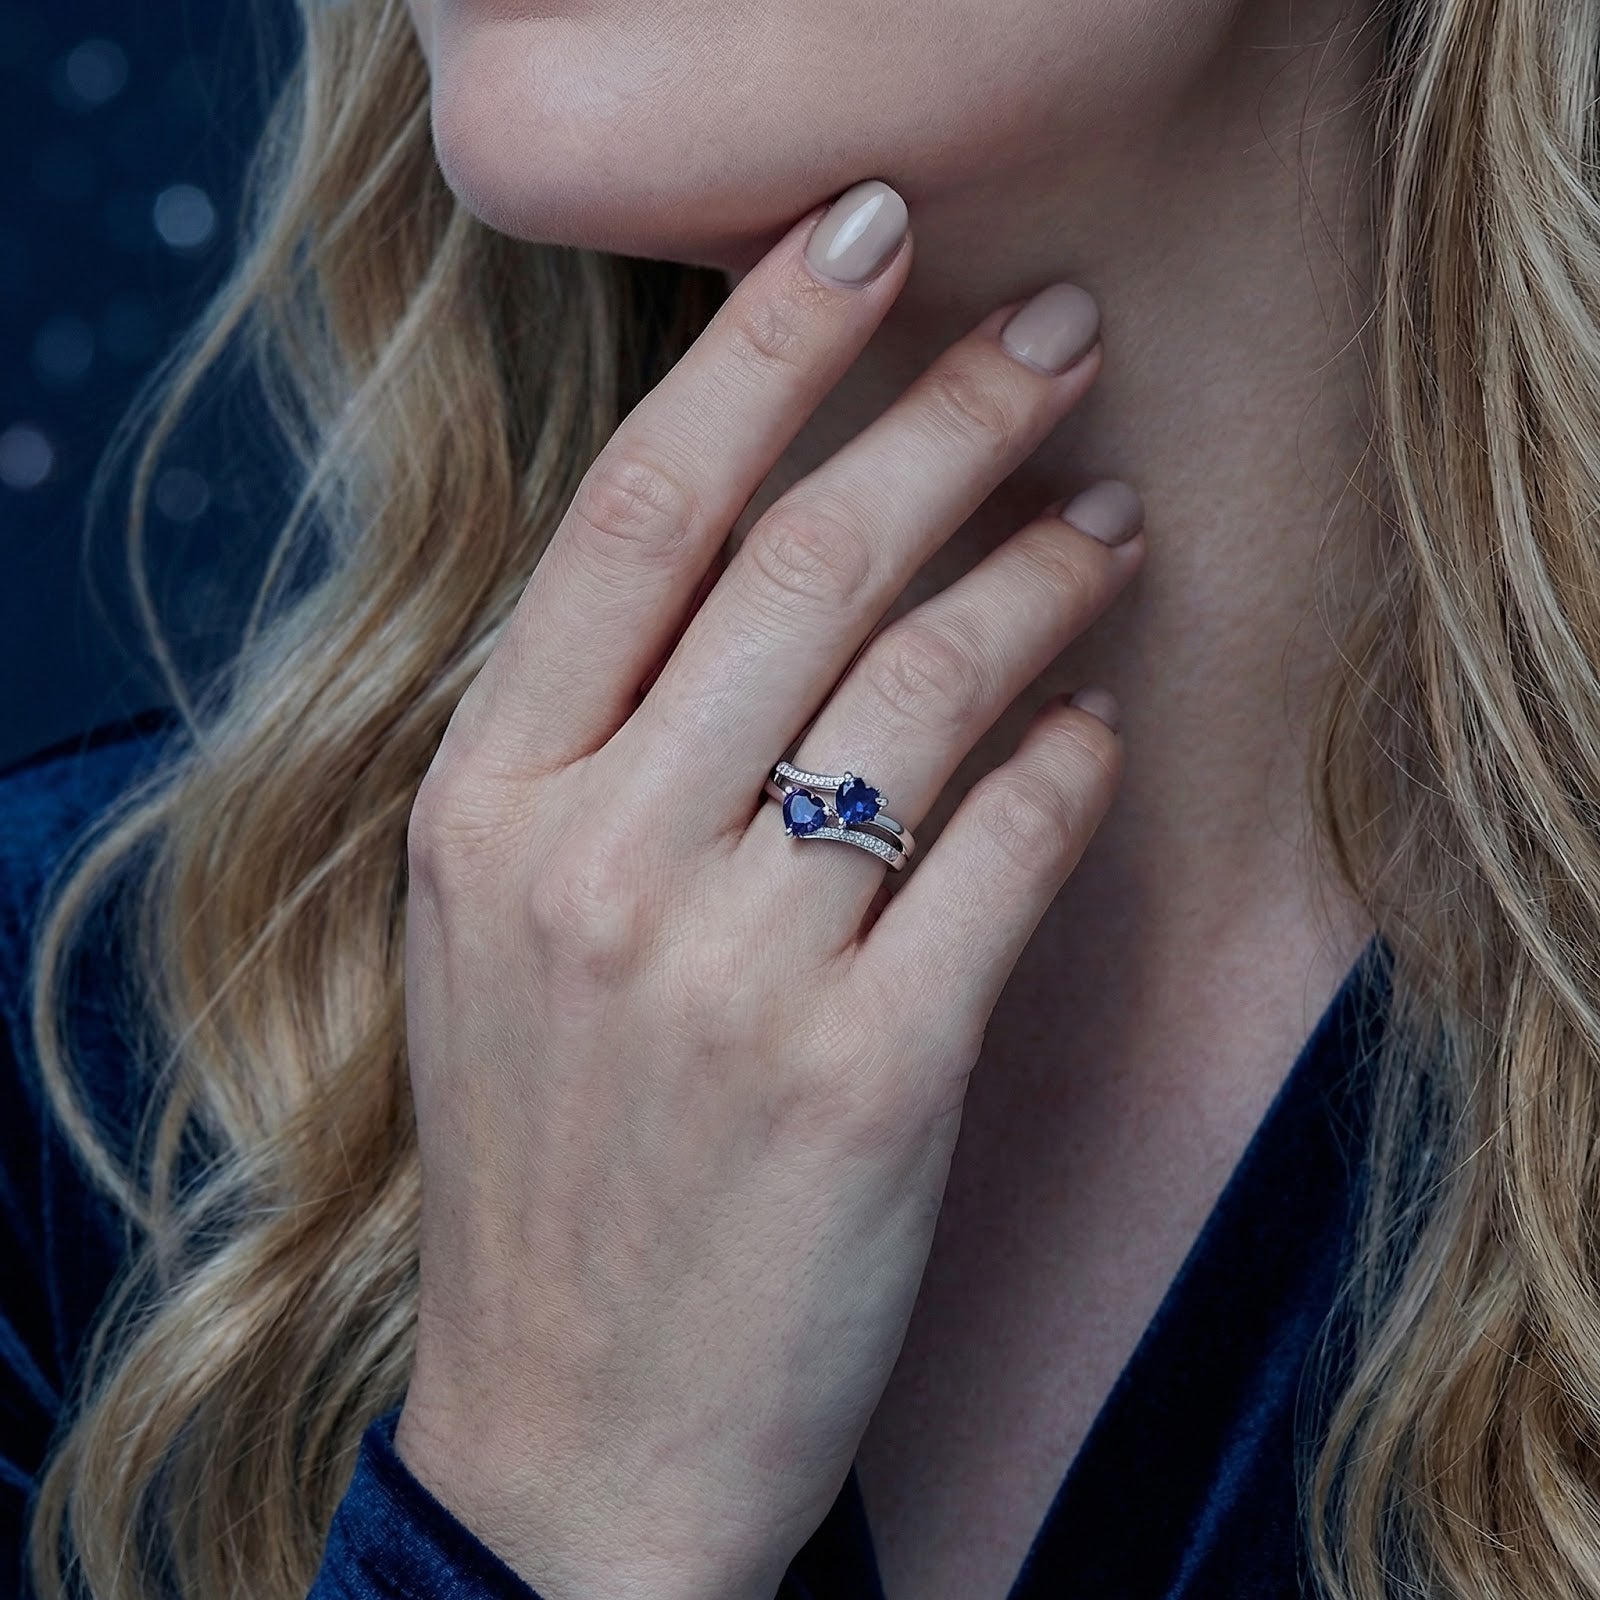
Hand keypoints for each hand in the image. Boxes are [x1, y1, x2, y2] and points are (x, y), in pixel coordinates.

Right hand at [393, 178, 1142, 1599]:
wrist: (574, 1437)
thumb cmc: (550, 1166)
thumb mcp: (501, 936)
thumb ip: (596, 752)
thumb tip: (768, 572)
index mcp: (484, 806)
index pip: (635, 515)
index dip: (761, 349)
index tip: (859, 237)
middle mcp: (591, 864)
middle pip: (803, 565)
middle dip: (949, 415)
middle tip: (1051, 332)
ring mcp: (727, 974)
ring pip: (925, 693)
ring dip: (1041, 578)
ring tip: (1113, 519)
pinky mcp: (866, 1078)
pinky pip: (1003, 853)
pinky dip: (1068, 765)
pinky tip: (1099, 725)